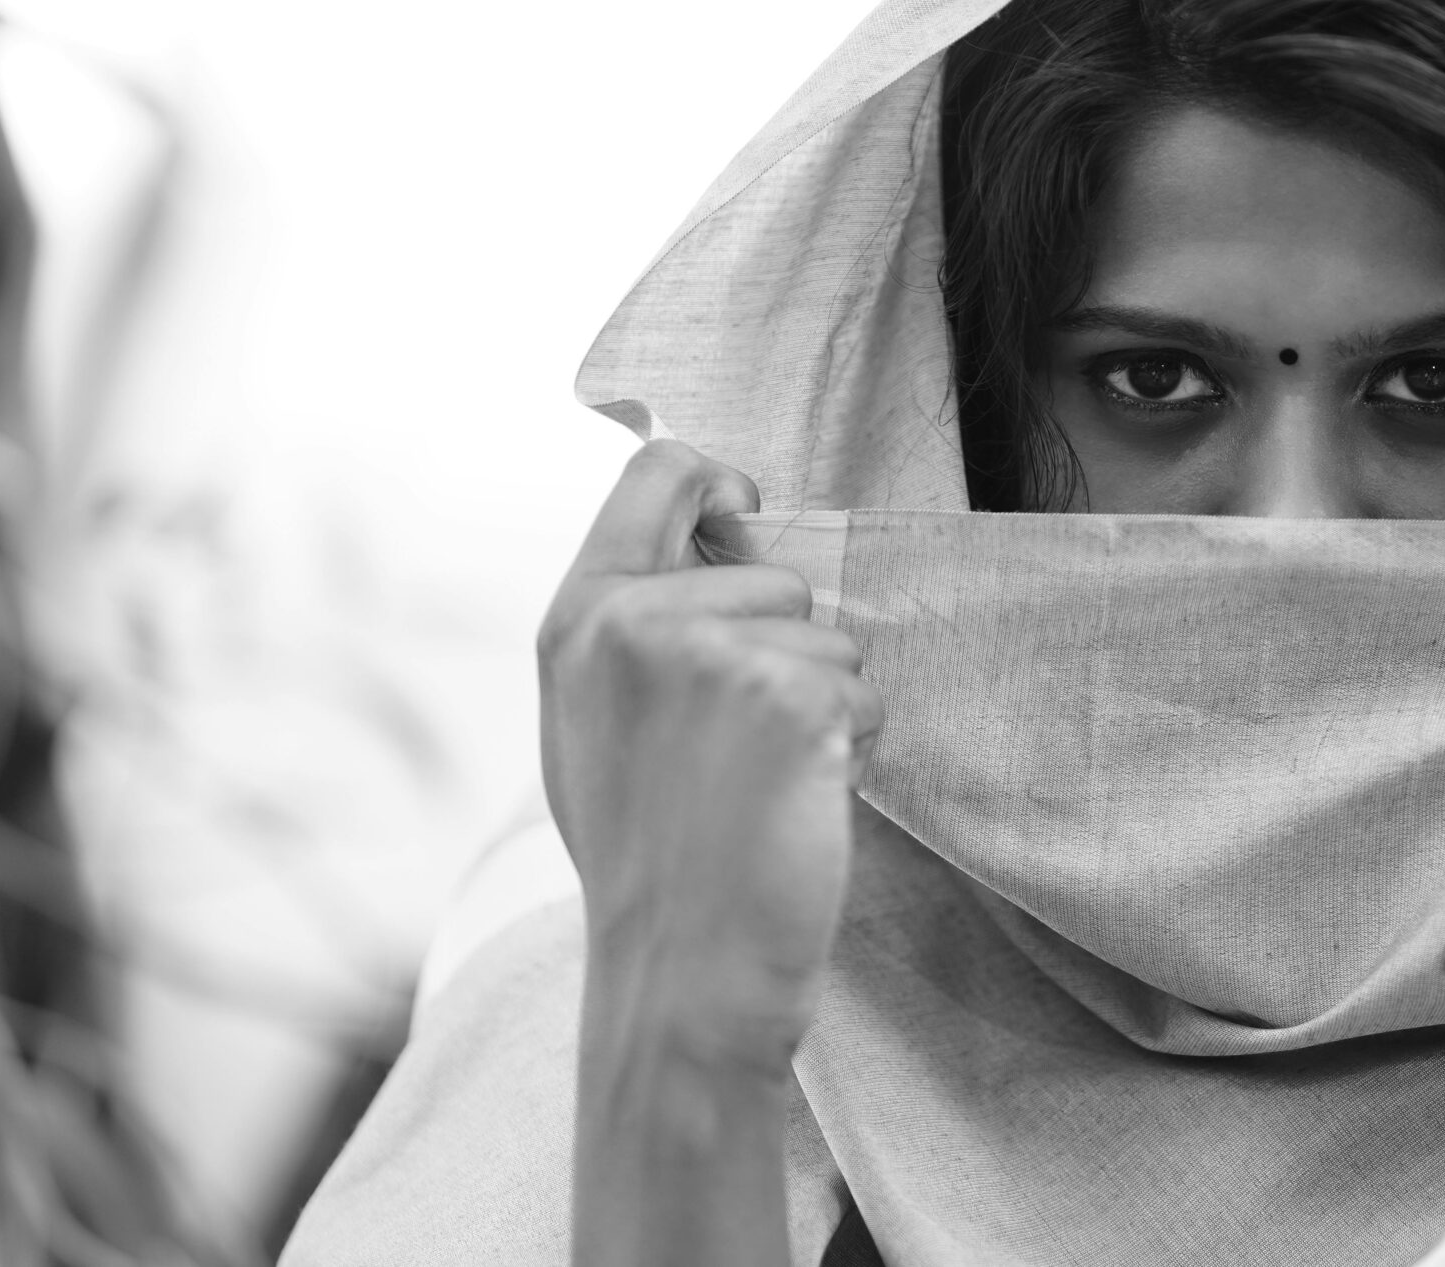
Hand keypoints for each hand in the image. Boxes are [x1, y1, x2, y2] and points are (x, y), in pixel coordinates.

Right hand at [538, 439, 880, 1065]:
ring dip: (824, 705)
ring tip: (761, 782)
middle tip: (738, 750)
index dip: (715, 475)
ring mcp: (713, 654)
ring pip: (829, 637)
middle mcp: (636, 620)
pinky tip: (799, 802)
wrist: (679, 970)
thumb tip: (713, 529)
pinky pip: (865, 693)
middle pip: (774, 574)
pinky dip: (856, 747)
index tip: (747, 501)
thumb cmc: (648, 854)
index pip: (655, 473)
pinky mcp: (791, 696)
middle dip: (787, 650)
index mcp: (579, 616)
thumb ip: (631, 624)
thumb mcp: (592, 719)